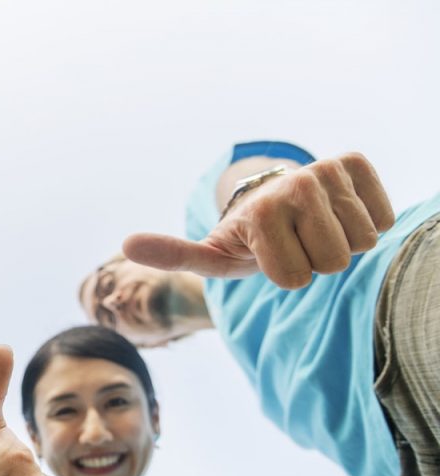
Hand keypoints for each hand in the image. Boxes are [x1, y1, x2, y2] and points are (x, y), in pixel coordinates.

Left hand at [123, 153, 395, 288]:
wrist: (274, 200)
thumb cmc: (245, 240)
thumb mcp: (210, 254)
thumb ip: (174, 254)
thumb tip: (126, 244)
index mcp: (258, 211)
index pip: (294, 279)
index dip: (284, 277)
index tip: (269, 258)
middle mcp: (294, 184)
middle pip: (332, 262)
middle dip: (314, 262)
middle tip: (294, 244)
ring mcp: (325, 170)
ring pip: (360, 242)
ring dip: (340, 244)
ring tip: (312, 229)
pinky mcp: (353, 163)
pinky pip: (381, 218)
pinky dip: (365, 224)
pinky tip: (336, 215)